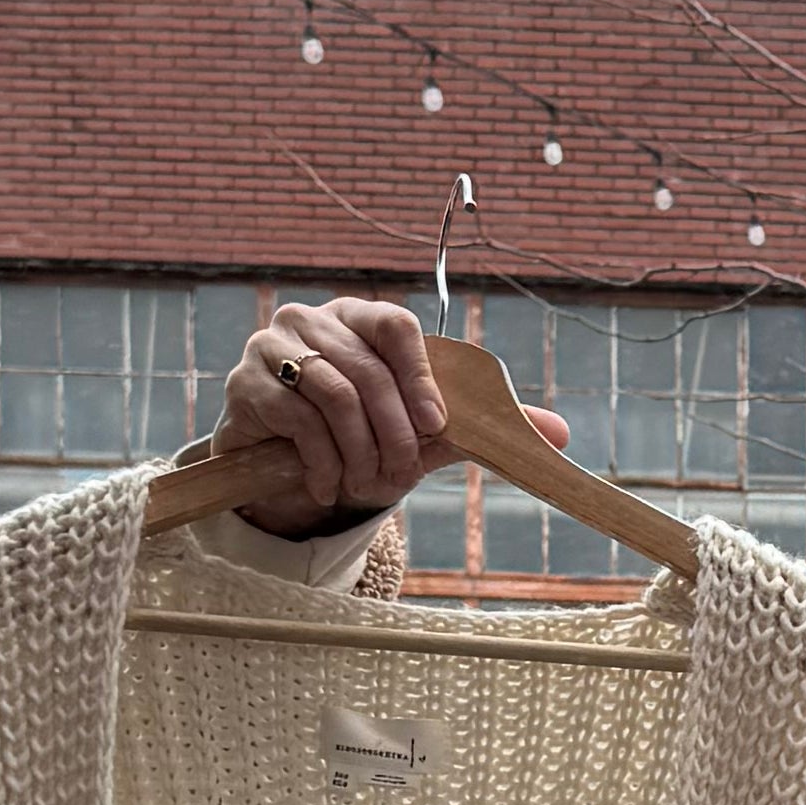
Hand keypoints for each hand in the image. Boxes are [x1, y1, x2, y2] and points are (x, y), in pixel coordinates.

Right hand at [210, 295, 563, 528]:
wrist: (293, 466)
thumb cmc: (363, 436)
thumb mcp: (423, 431)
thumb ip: (481, 426)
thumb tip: (561, 434)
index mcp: (362, 318)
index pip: (395, 327)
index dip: (419, 377)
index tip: (436, 426)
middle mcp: (314, 319)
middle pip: (366, 370)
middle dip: (392, 434)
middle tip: (399, 476)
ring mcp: (273, 347)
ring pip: (331, 394)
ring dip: (358, 451)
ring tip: (365, 485)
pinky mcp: (245, 384)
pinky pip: (293, 419)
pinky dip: (321, 462)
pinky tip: (329, 485)